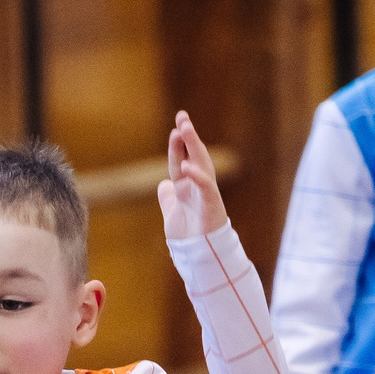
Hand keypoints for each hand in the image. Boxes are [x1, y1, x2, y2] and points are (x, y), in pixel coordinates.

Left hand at [157, 111, 227, 238]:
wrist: (200, 257)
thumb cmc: (189, 237)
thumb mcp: (172, 213)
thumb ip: (168, 197)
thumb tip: (163, 184)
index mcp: (187, 187)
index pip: (180, 160)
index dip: (177, 144)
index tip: (175, 126)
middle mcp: (197, 187)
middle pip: (193, 156)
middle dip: (188, 136)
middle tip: (182, 116)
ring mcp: (205, 194)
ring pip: (201, 165)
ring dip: (193, 146)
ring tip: (185, 129)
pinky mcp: (212, 205)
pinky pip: (206, 187)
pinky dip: (197, 177)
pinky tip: (186, 166)